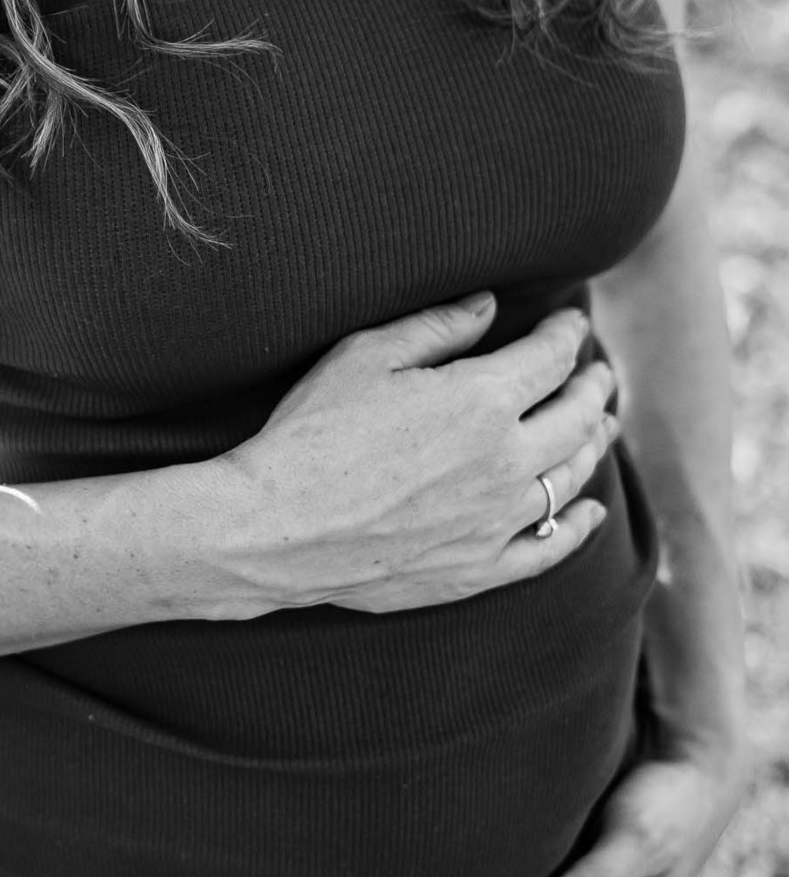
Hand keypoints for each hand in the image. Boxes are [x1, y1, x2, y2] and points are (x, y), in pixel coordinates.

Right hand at [218, 294, 619, 616]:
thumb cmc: (311, 433)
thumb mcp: (364, 358)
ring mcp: (497, 521)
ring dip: (593, 446)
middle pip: (576, 417)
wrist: (276, 529)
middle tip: (598, 373)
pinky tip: (590, 512)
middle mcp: (505, 462)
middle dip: (593, 387)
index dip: (569, 335)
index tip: (574, 325)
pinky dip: (577, 527)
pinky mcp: (478, 569)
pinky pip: (549, 549)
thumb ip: (436, 328)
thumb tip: (488, 307)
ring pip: (570, 478)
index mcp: (481, 400)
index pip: (550, 358)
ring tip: (600, 426)